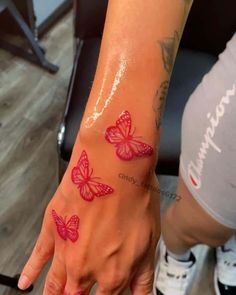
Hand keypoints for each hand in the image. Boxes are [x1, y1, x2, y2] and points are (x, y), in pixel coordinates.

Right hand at [18, 137, 159, 294]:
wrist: (113, 169)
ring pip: (56, 284)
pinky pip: (38, 257)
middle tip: (76, 294)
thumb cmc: (134, 199)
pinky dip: (30, 272)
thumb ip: (143, 277)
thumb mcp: (149, 241)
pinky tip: (26, 282)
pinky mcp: (53, 230)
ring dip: (54, 294)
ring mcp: (65, 251)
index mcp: (113, 274)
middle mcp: (86, 269)